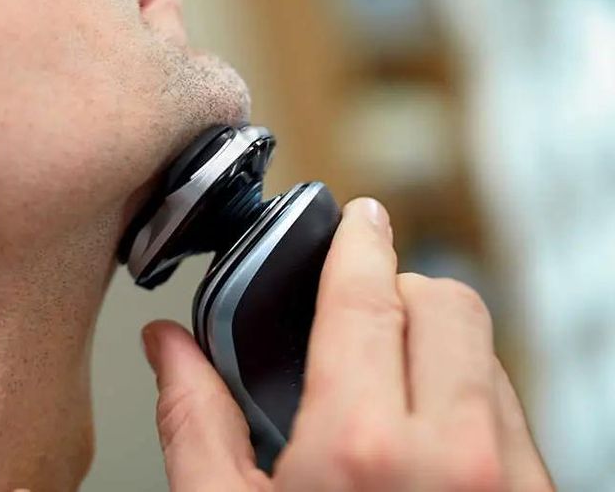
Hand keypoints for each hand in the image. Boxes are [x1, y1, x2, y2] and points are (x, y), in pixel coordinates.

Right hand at [142, 198, 554, 491]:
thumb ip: (191, 421)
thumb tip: (165, 346)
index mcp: (359, 446)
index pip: (368, 293)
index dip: (359, 239)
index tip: (355, 218)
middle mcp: (453, 455)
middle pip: (447, 302)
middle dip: (401, 289)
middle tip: (360, 312)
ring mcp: (511, 483)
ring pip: (489, 356)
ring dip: (440, 346)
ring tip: (389, 387)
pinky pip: (517, 416)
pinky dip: (474, 401)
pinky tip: (427, 442)